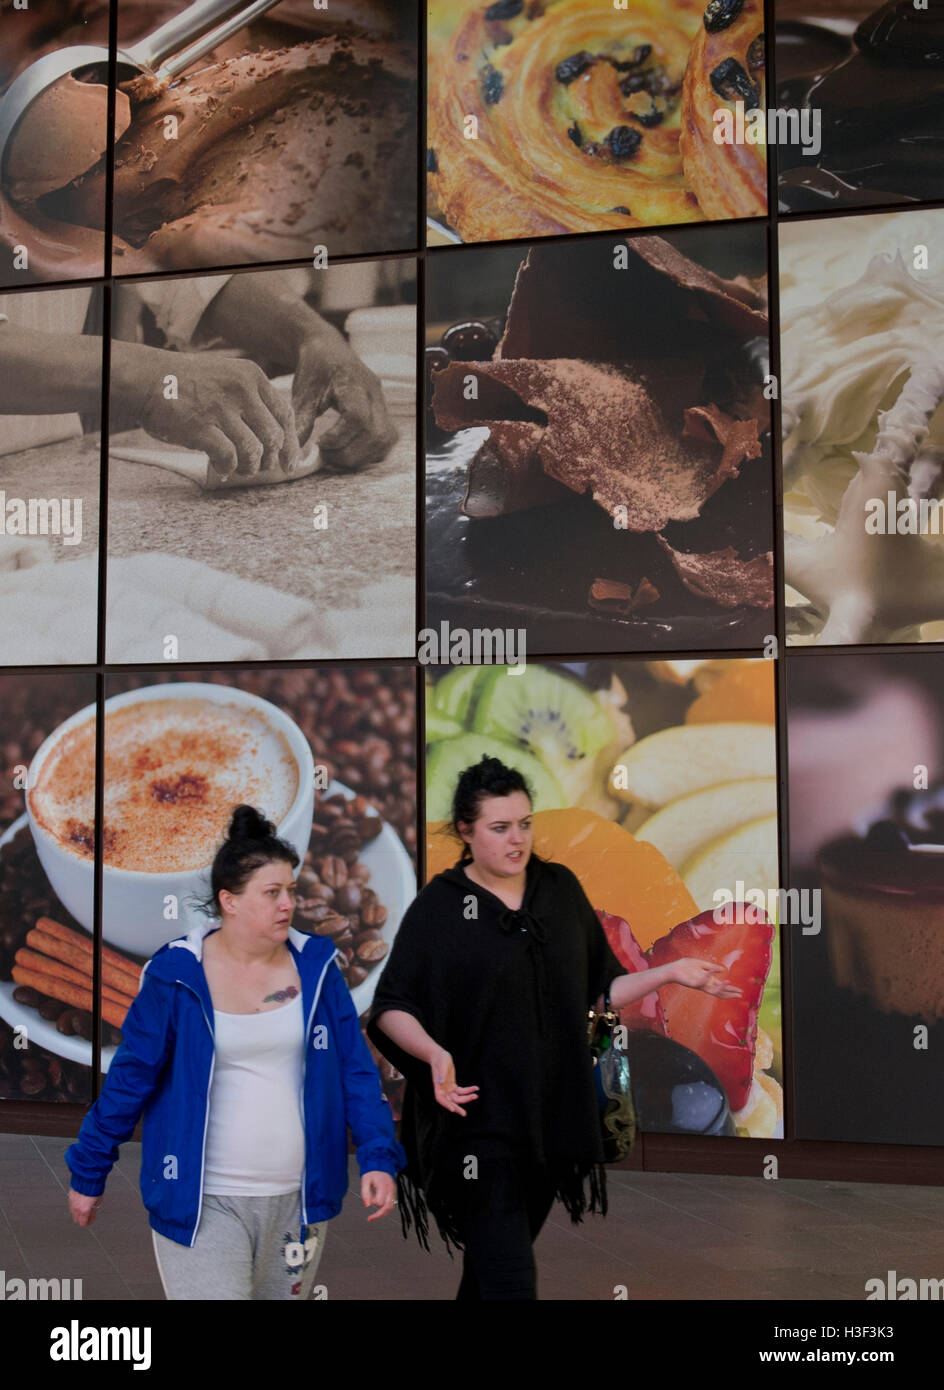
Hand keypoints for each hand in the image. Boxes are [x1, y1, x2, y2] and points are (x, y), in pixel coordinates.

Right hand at [68, 1188, 101, 1226]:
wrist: (88, 1178)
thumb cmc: (94, 1188)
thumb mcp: (98, 1201)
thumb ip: (93, 1210)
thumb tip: (92, 1214)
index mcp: (84, 1211)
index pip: (83, 1223)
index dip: (88, 1222)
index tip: (90, 1220)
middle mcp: (77, 1209)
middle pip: (77, 1220)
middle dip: (82, 1219)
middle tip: (87, 1216)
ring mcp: (72, 1203)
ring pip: (73, 1214)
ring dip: (78, 1213)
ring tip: (84, 1209)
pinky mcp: (70, 1198)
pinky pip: (71, 1206)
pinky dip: (75, 1207)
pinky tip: (80, 1203)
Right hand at [122, 346, 299, 481]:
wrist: (147, 378)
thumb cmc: (188, 383)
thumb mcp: (228, 376)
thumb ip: (253, 399)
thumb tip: (277, 437)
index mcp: (252, 376)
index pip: (286, 415)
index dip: (292, 443)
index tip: (291, 461)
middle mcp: (241, 390)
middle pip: (274, 437)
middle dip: (272, 460)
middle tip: (263, 469)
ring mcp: (221, 408)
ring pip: (254, 451)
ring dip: (250, 467)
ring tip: (239, 469)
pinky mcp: (201, 427)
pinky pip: (228, 457)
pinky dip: (228, 468)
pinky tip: (221, 468)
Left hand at [293, 336, 397, 471]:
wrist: (329, 350)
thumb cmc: (315, 371)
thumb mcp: (303, 394)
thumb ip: (300, 424)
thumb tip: (293, 457)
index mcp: (354, 383)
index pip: (358, 417)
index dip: (340, 438)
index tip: (320, 443)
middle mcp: (375, 394)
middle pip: (375, 435)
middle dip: (349, 454)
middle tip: (326, 455)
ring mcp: (383, 406)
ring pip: (383, 442)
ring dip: (359, 457)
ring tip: (335, 455)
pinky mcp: (385, 416)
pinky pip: (385, 442)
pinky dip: (368, 453)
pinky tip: (348, 450)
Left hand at [361, 1171, 395, 1221]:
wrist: (380, 1166)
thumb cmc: (372, 1173)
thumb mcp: (365, 1181)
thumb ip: (365, 1193)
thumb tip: (366, 1205)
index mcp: (383, 1185)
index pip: (380, 1201)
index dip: (373, 1202)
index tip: (368, 1199)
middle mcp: (390, 1189)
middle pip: (387, 1207)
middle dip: (378, 1213)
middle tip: (370, 1218)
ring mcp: (393, 1191)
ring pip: (390, 1207)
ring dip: (382, 1213)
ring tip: (373, 1216)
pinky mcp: (393, 1193)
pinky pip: (390, 1204)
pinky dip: (384, 1208)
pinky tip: (378, 1210)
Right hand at [428, 1046, 478, 1115]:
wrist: (440, 1056)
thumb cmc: (440, 1059)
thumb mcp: (441, 1065)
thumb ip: (441, 1074)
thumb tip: (440, 1082)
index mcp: (438, 1086)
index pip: (441, 1099)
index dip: (446, 1105)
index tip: (453, 1109)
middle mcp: (443, 1090)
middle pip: (450, 1101)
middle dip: (458, 1107)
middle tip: (464, 1114)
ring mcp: (448, 1089)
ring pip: (458, 1097)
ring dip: (466, 1098)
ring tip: (475, 1096)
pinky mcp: (453, 1085)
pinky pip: (462, 1091)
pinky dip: (468, 1090)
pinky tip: (475, 1088)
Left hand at [672, 958, 740, 997]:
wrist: (673, 969)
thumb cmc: (686, 966)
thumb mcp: (701, 964)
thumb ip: (712, 967)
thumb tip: (723, 970)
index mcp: (708, 980)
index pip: (721, 987)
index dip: (731, 989)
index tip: (740, 992)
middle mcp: (705, 984)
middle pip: (720, 991)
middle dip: (730, 993)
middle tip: (740, 995)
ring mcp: (699, 984)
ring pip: (712, 989)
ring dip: (721, 987)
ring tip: (729, 982)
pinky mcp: (693, 983)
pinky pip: (702, 981)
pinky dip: (708, 976)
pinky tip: (712, 972)